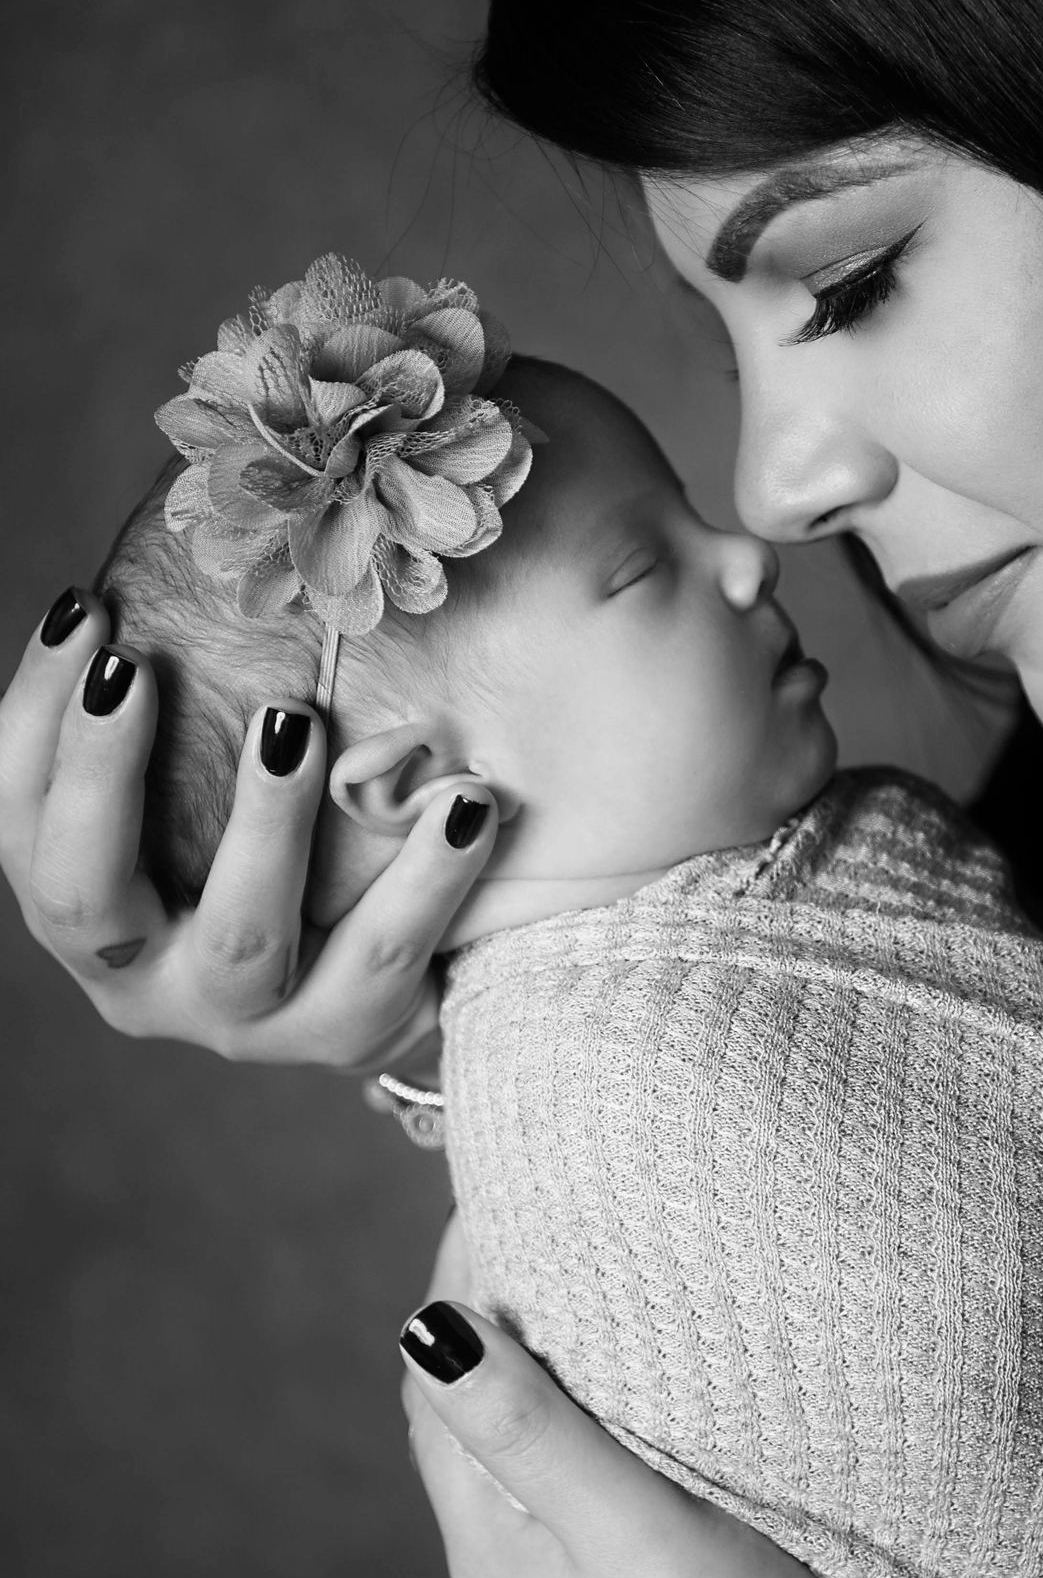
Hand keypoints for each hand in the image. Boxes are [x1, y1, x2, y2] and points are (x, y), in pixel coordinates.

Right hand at [0, 586, 497, 1066]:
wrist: (402, 972)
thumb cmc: (288, 834)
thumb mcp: (213, 774)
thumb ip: (184, 697)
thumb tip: (190, 540)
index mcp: (84, 907)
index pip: (20, 816)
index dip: (37, 716)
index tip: (88, 610)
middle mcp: (139, 977)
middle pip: (82, 892)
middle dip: (101, 777)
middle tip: (139, 669)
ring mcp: (243, 1020)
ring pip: (240, 937)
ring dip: (263, 823)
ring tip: (296, 722)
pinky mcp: (346, 1037)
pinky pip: (383, 962)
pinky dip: (424, 878)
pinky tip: (464, 800)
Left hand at [400, 1216, 931, 1577]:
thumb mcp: (637, 1527)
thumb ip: (527, 1429)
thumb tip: (421, 1325)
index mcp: (496, 1562)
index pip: (433, 1394)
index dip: (455, 1286)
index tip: (501, 1198)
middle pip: (468, 1448)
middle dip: (487, 1341)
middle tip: (544, 1241)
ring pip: (519, 1508)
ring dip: (533, 1419)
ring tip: (590, 1336)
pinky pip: (567, 1568)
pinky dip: (576, 1493)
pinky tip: (633, 1479)